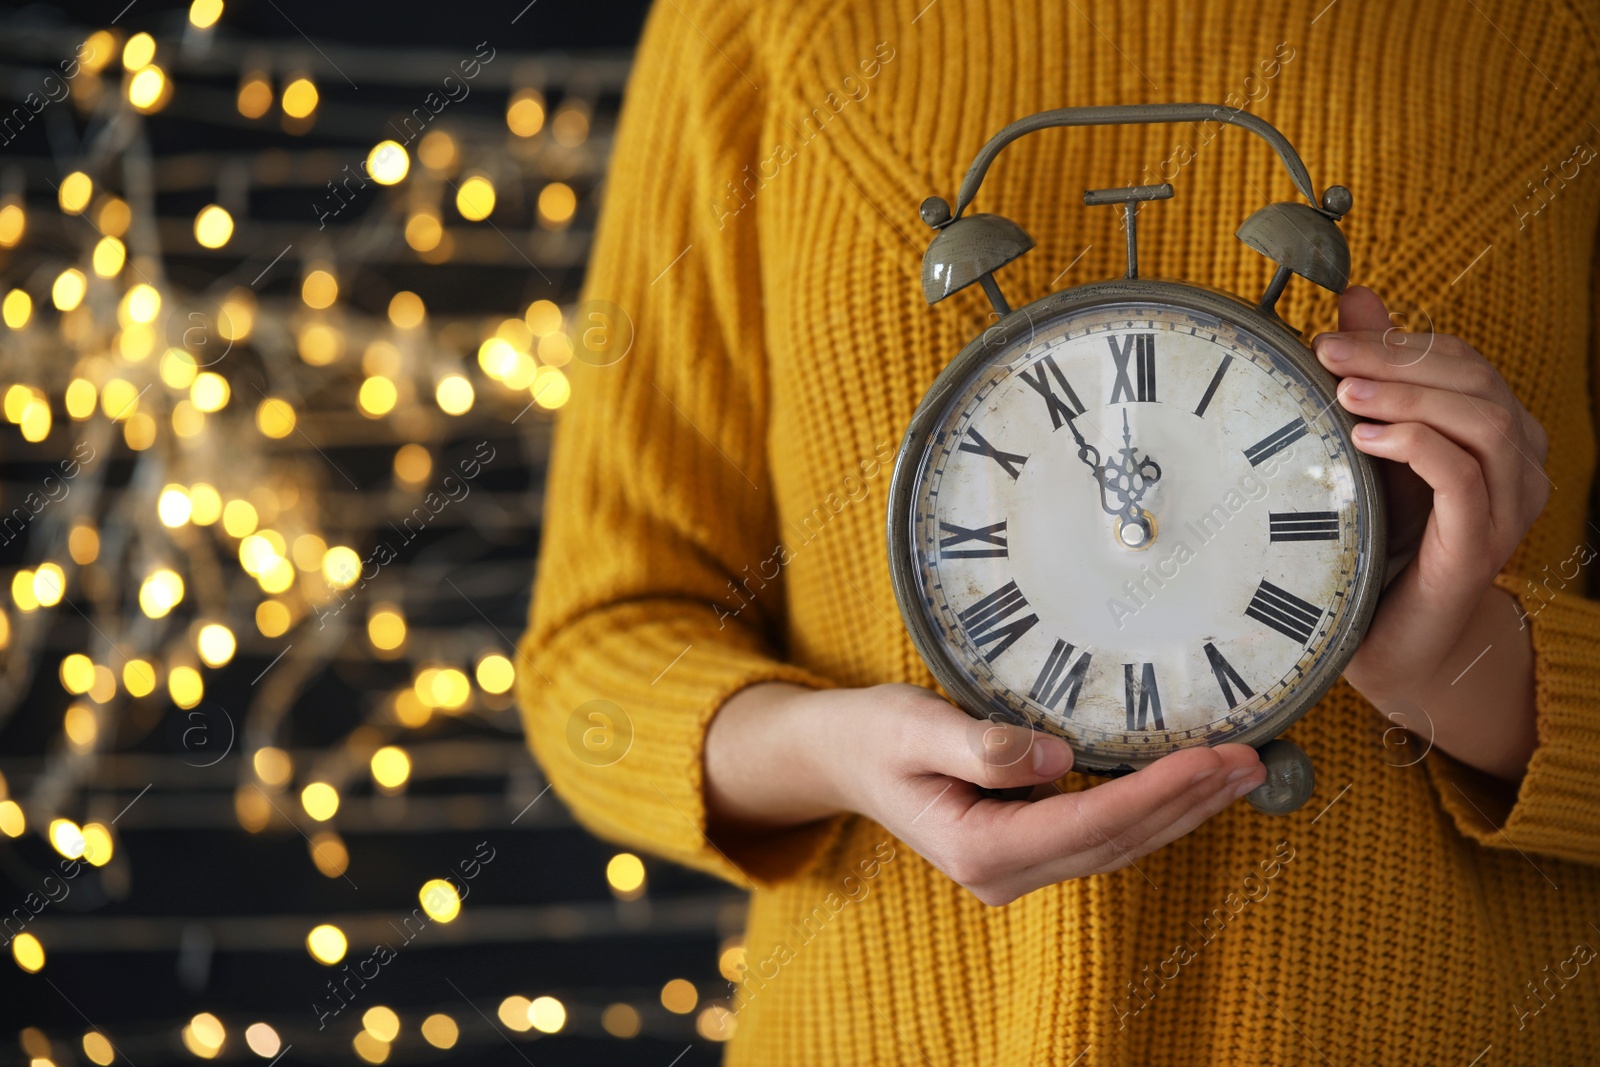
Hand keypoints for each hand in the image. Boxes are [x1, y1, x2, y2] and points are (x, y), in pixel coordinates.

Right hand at [706, 682, 1265, 905]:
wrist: (840, 756)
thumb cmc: (870, 735)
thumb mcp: (909, 726)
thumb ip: (979, 743)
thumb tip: (1056, 758)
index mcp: (978, 848)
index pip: (1088, 824)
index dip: (1156, 793)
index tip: (1211, 758)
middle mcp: (1004, 871)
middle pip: (1118, 842)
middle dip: (1188, 803)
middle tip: (1251, 761)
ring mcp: (1018, 865)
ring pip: (1120, 845)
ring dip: (1183, 810)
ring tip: (1241, 771)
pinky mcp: (1028, 845)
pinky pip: (1104, 834)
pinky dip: (1153, 809)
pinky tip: (1189, 785)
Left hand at [1311, 287, 1544, 778]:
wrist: (1395, 642)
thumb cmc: (1383, 542)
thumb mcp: (1371, 449)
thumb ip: (1373, 376)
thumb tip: (1355, 297)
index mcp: (1497, 433)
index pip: (1459, 361)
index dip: (1396, 340)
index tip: (1328, 336)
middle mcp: (1519, 464)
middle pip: (1474, 380)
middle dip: (1395, 358)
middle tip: (1327, 353)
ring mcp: (1509, 505)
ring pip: (1483, 420)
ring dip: (1407, 396)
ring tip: (1342, 392)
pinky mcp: (1482, 543)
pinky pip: (1465, 476)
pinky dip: (1417, 445)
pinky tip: (1367, 436)